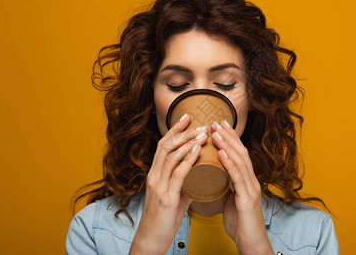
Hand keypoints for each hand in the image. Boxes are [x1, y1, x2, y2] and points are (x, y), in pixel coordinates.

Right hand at [129, 114, 207, 254]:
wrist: (152, 238)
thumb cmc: (165, 217)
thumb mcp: (174, 195)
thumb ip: (184, 182)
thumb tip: (199, 172)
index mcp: (155, 174)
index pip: (163, 145)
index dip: (174, 129)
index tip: (187, 117)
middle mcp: (154, 176)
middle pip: (166, 146)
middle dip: (182, 132)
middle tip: (199, 123)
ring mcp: (159, 186)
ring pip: (171, 156)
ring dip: (188, 142)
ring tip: (203, 133)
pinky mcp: (166, 197)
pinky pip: (178, 174)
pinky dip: (188, 160)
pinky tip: (198, 151)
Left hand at [210, 120, 272, 254]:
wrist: (250, 244)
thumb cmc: (239, 224)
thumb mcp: (230, 201)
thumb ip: (224, 187)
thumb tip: (210, 178)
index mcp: (247, 181)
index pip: (239, 154)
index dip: (230, 138)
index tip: (218, 125)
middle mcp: (251, 181)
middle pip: (241, 152)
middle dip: (228, 135)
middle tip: (216, 121)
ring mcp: (251, 189)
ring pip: (240, 161)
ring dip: (227, 144)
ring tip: (215, 132)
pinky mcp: (247, 199)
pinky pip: (238, 178)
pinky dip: (230, 163)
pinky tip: (222, 153)